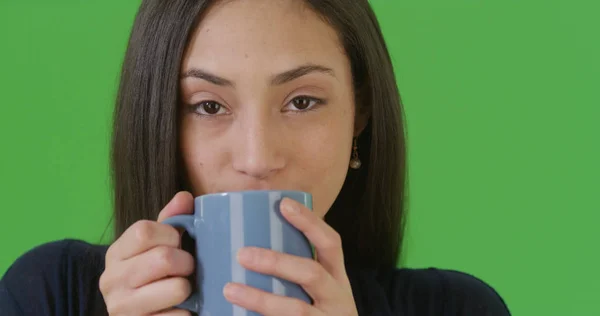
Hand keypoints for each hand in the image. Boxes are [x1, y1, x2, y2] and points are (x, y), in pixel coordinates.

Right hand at [99, 192, 195, 315]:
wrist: (133, 314)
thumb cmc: (150, 274)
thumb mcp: (155, 245)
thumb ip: (170, 220)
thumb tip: (185, 197)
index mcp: (116, 253)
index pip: (143, 230)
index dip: (170, 234)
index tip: (177, 243)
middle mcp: (112, 280)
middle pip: (164, 259)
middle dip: (186, 262)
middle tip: (186, 268)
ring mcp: (123, 308)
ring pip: (177, 288)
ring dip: (188, 287)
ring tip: (182, 288)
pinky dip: (187, 312)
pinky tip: (178, 309)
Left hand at [223, 197, 358, 315]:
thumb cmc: (320, 314)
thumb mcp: (322, 292)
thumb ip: (299, 270)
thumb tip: (253, 239)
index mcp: (338, 279)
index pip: (331, 243)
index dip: (310, 222)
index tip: (283, 204)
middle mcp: (338, 300)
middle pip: (311, 274)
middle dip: (277, 262)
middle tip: (243, 254)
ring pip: (295, 311)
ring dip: (260, 299)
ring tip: (229, 288)